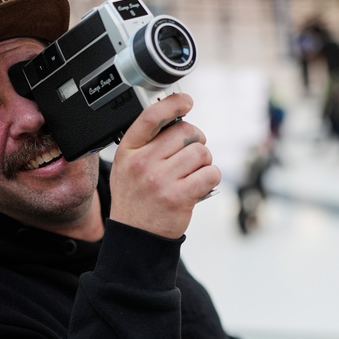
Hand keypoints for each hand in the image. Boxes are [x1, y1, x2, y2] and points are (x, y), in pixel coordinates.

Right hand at [108, 94, 219, 238]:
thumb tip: (177, 119)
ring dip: (204, 162)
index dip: (173, 104)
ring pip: (201, 152)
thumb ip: (147, 144)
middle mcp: (143, 163)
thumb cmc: (136, 199)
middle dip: (196, 141)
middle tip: (192, 156)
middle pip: (186, 132)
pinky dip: (211, 178)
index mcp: (128, 151)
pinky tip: (200, 185)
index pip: (151, 117)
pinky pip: (210, 174)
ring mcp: (161, 180)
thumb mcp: (127, 166)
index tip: (186, 101)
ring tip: (193, 174)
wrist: (136, 236)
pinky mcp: (180, 197)